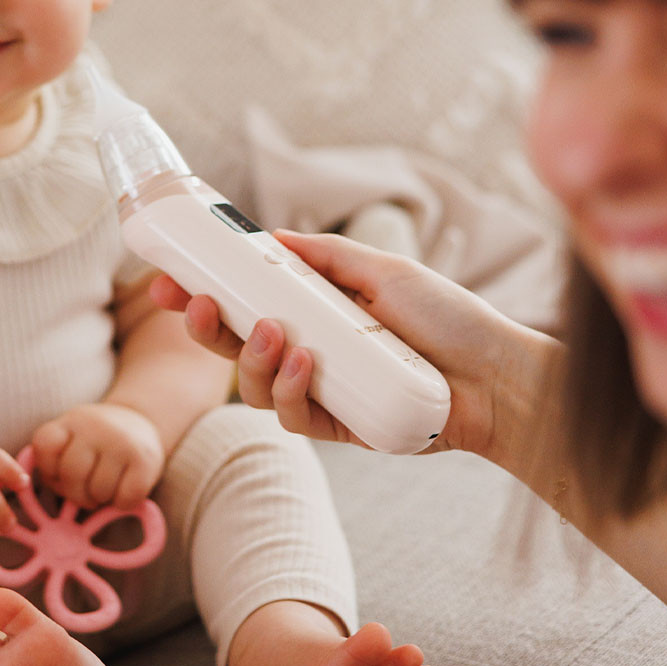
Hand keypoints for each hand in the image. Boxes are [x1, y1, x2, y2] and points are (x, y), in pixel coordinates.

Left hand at [30, 403, 163, 508]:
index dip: (48, 468)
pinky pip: (124, 499)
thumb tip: (43, 488)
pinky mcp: (145, 460)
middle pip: (72, 474)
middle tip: (86, 494)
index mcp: (70, 422)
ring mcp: (121, 441)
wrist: (142, 422)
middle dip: (76, 494)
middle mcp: (94, 426)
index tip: (60, 473)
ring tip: (106, 486)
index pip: (45, 445)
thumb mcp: (72, 438)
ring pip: (99, 491)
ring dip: (101, 498)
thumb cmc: (96, 443)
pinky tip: (124, 489)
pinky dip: (122, 503)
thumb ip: (54, 460)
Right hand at [150, 231, 551, 459]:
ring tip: (274, 332)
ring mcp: (319, 393)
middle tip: (194, 303)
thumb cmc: (449, 319)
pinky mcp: (337, 428)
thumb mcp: (383, 271)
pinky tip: (305, 363)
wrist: (499, 377)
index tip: (167, 278)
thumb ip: (327, 257)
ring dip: (249, 358)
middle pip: (232, 347)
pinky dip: (288, 389)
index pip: (242, 304)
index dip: (201, 294)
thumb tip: (271, 237)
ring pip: (252, 386)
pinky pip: (291, 416)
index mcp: (313, 314)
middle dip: (203, 327)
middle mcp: (307, 353)